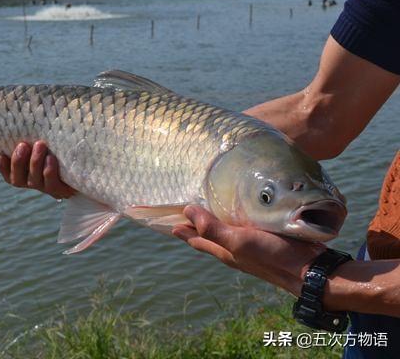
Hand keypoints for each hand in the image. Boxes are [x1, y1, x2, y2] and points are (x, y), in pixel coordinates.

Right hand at [0, 141, 75, 199]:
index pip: (7, 174)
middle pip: (18, 179)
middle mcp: (32, 184)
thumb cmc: (50, 154)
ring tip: (40, 145)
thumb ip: (6, 148)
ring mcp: (46, 189)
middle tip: (23, 144)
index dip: (2, 166)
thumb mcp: (29, 149)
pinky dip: (50, 171)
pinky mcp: (62, 190)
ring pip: (35, 180)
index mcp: (21, 175)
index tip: (0, 153)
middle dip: (19, 162)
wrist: (83, 167)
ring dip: (35, 162)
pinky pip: (52, 184)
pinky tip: (51, 159)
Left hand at [172, 205, 326, 295]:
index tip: (166, 217)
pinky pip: (243, 228)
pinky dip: (234, 219)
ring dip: (214, 221)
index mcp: (224, 250)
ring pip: (225, 232)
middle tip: (183, 209)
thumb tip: (187, 212)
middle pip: (208, 236)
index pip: (195, 238)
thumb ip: (213, 229)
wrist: (309, 270)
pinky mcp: (264, 239)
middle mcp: (234, 249)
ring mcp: (250, 245)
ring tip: (207, 206)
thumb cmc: (271, 255)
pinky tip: (240, 211)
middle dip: (194, 224)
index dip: (181, 229)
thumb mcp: (238, 241)